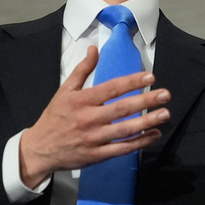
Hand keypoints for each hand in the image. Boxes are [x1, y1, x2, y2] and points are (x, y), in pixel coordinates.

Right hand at [18, 46, 169, 187]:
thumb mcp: (64, 90)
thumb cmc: (54, 118)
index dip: (131, 82)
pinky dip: (139, 143)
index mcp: (81, 101)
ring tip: (164, 114)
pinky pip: (121, 149)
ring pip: (124, 130)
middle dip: (145, 101)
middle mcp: (88, 119)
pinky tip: (154, 135)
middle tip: (165, 94)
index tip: (149, 76)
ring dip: (147, 122)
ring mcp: (93, 138)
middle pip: (121, 109)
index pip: (110, 88)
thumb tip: (93, 49)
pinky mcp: (97, 155)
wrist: (40, 149)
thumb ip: (82, 70)